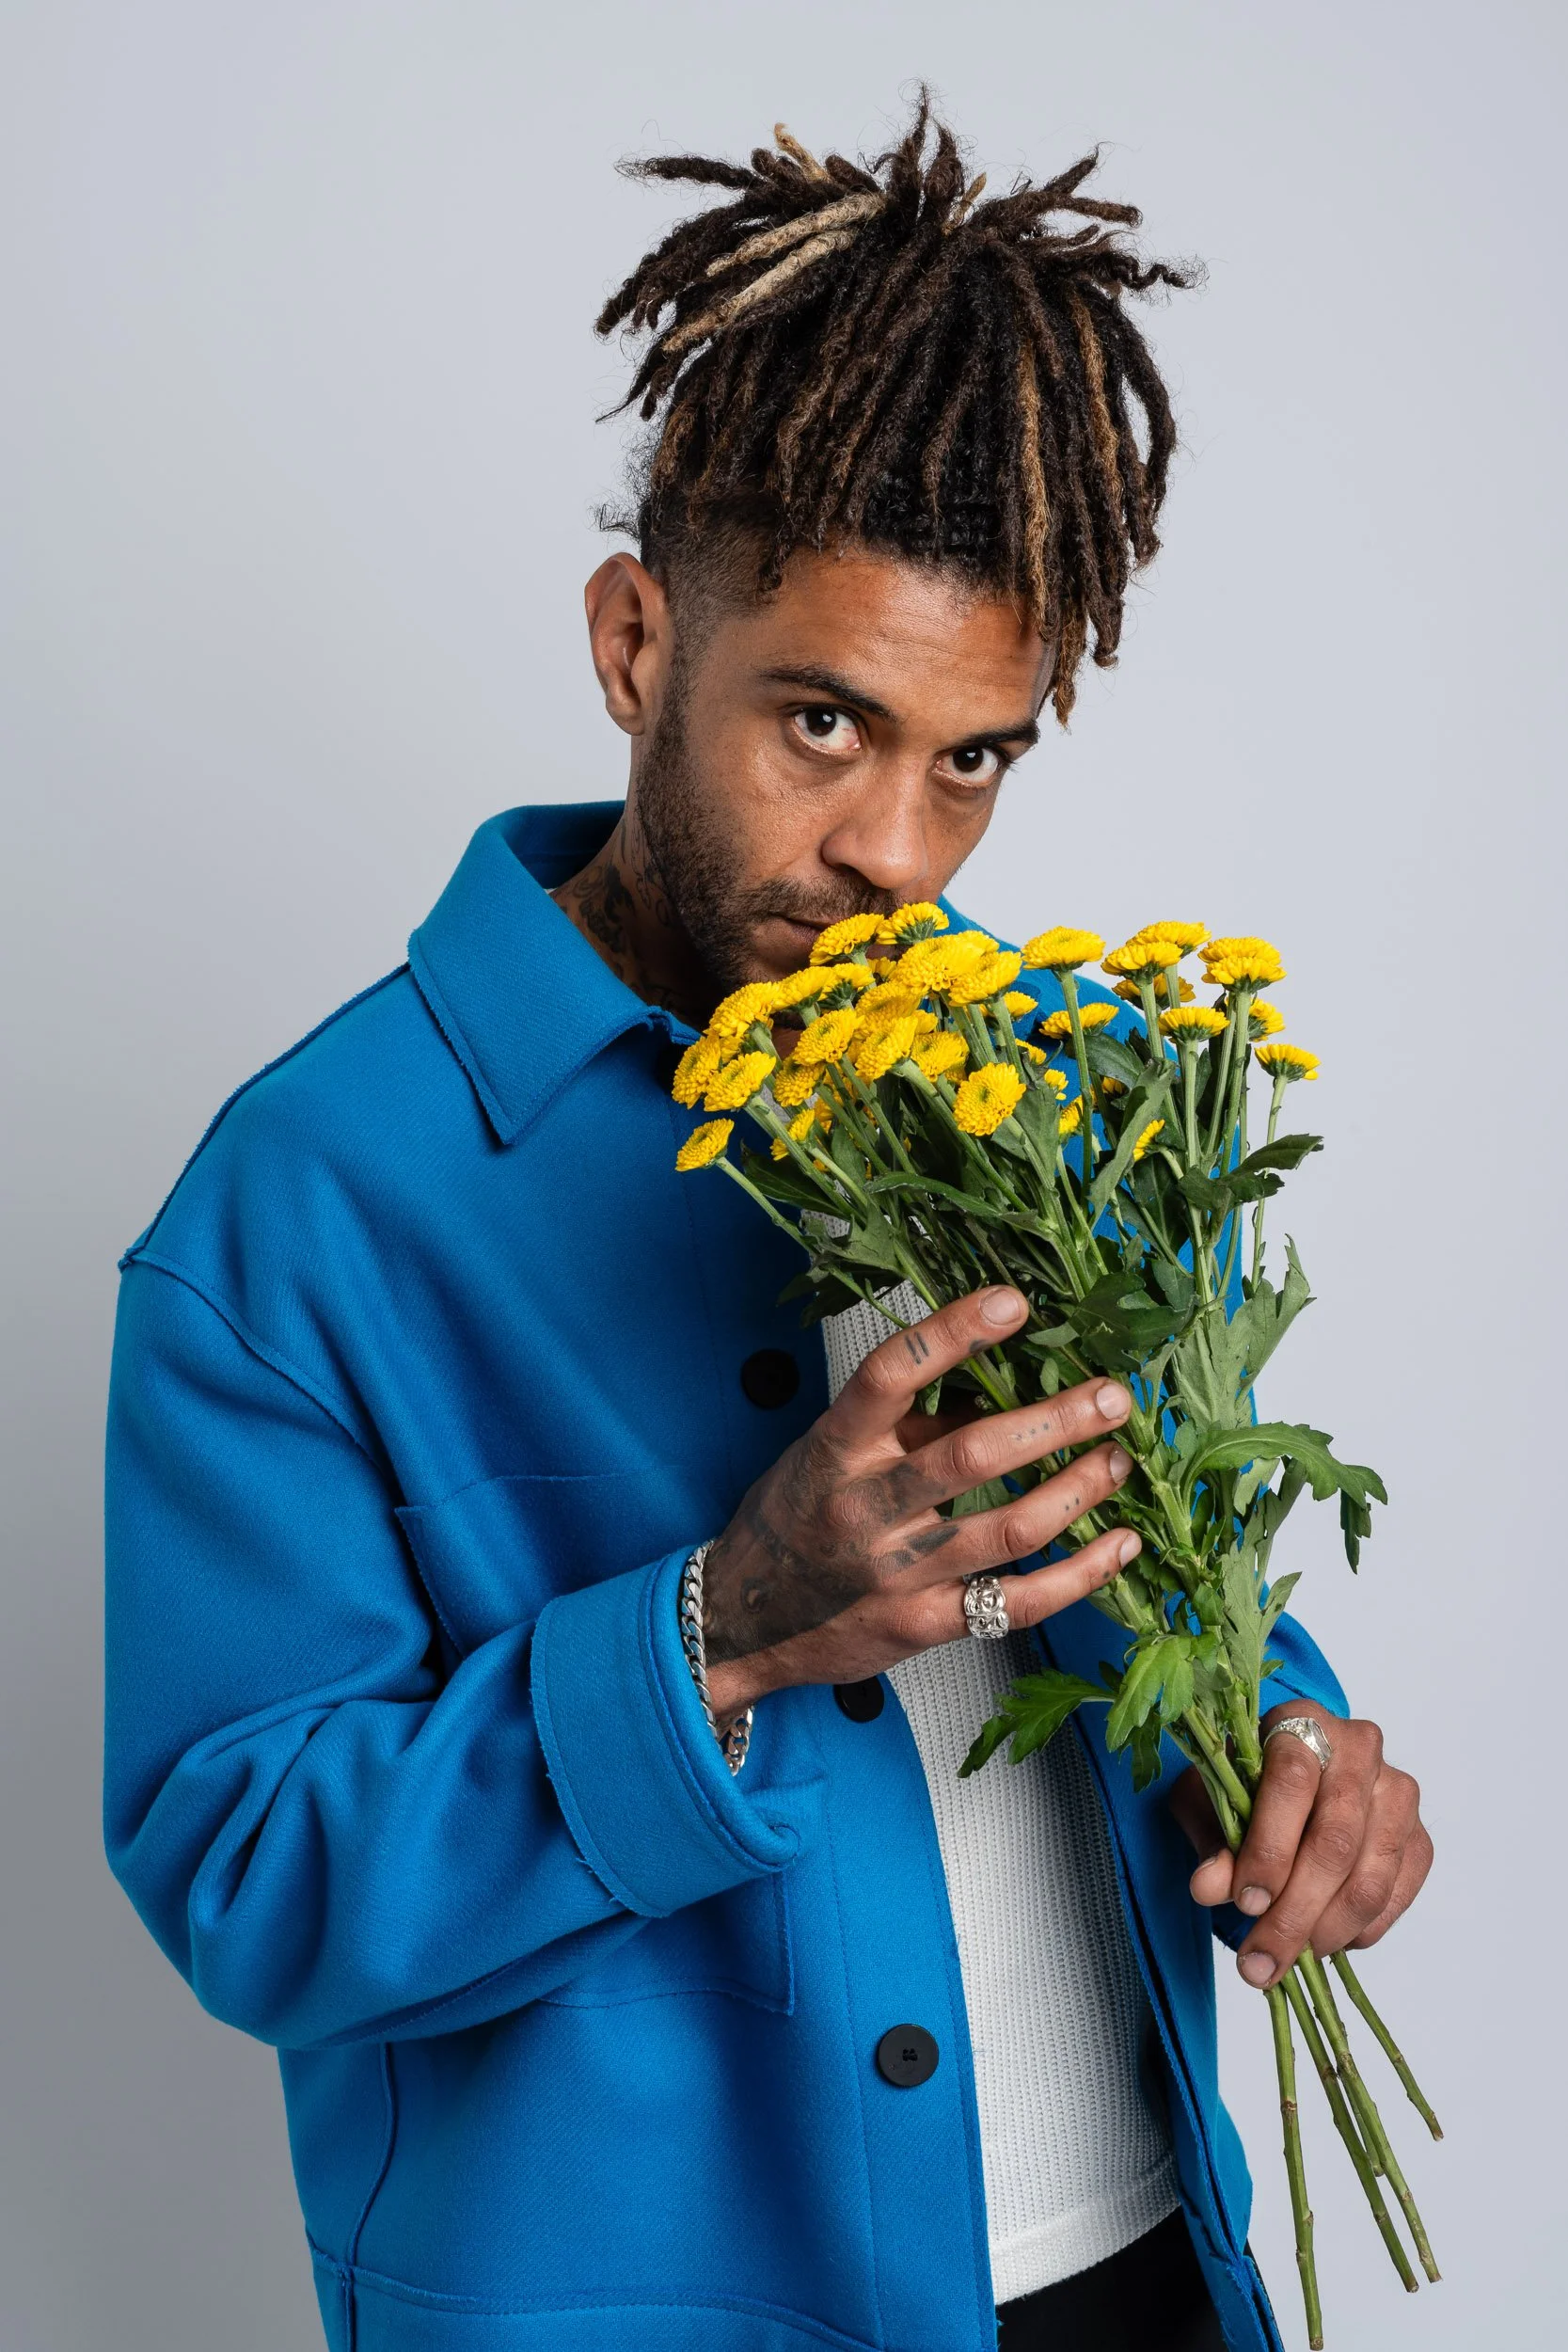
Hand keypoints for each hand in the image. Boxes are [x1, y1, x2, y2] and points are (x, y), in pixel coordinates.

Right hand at [702, 1284, 1142, 1722]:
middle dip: (1056, 1420)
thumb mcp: (831, 1452)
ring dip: (1080, 1489)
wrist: (745, 1623)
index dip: (953, 1333)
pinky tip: (1120, 1546)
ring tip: (1120, 1459)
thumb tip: (1001, 1378)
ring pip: (1011, 1528)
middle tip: (1111, 1396)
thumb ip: (909, 1421)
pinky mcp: (927, 1624)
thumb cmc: (793, 1522)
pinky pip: (1020, 1601)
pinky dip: (1082, 1574)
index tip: (1012, 1303)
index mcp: (836, 1448)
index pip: (890, 1374)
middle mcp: (866, 1508)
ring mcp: (898, 1572)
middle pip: (973, 1454)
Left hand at [1173, 1700, 1432, 1989]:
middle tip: (1260, 1959)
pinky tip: (1324, 1941)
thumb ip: (1210, 1839)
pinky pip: (1397, 1896)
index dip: (1269, 1849)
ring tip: (1287, 1959)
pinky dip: (1359, 1931)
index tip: (1245, 1902)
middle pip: (1335, 1840)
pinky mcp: (1419, 1837)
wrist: (1292, 1778)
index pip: (1293, 1781)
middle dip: (1294, 1911)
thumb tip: (1209, 1887)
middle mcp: (1359, 1747)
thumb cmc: (1244, 1785)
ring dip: (1326, 1932)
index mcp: (1300, 1721)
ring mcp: (1397, 1793)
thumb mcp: (1208, 1800)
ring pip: (1370, 1877)